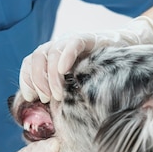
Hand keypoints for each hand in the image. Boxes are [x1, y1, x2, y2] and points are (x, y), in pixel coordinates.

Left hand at [19, 15, 152, 101]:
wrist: (126, 50)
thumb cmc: (99, 72)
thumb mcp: (76, 84)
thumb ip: (61, 92)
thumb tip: (47, 113)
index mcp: (51, 56)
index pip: (29, 63)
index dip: (26, 80)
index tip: (31, 98)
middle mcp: (58, 46)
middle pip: (36, 58)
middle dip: (37, 80)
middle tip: (45, 99)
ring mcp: (71, 41)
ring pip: (51, 52)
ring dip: (50, 76)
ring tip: (56, 94)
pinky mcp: (88, 38)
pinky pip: (72, 44)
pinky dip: (65, 56)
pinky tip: (64, 70)